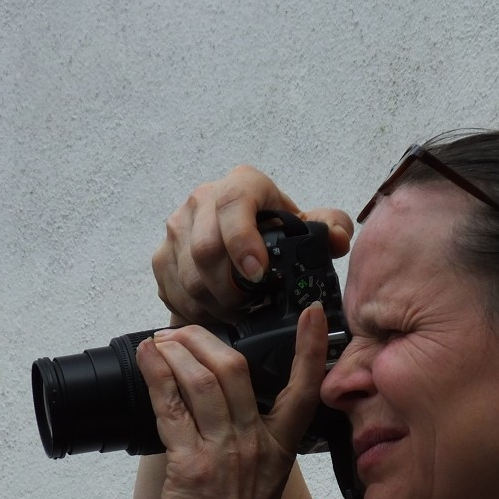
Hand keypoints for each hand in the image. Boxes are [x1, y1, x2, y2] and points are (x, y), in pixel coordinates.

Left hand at [135, 303, 328, 498]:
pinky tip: (147, 361)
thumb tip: (219, 407)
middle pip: (235, 368)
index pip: (304, 388)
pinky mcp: (189, 464)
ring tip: (159, 343)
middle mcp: (255, 442)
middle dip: (203, 339)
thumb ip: (252, 441)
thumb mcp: (264, 480)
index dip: (312, 347)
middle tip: (182, 331)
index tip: (314, 314)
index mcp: (280, 446)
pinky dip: (156, 376)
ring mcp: (223, 451)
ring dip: (174, 351)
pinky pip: (171, 408)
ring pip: (200, 380)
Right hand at [154, 166, 352, 323]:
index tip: (258, 273)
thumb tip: (336, 239)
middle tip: (251, 306)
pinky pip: (171, 290)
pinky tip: (216, 313)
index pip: (233, 204)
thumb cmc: (277, 230)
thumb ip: (332, 227)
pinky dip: (194, 310)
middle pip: (204, 249)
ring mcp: (177, 227)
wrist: (243, 234)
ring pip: (187, 276)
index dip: (242, 241)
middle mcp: (202, 199)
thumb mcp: (309, 226)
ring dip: (214, 304)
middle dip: (230, 288)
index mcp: (242, 185)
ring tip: (237, 313)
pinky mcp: (162, 254)